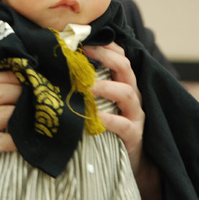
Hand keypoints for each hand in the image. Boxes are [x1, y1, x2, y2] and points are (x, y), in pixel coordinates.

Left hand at [82, 42, 161, 199]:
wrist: (132, 159)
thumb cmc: (111, 125)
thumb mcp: (103, 102)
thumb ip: (90, 85)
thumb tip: (62, 67)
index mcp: (124, 83)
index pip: (120, 56)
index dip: (105, 46)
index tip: (85, 40)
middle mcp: (133, 95)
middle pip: (125, 68)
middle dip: (106, 57)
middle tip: (85, 53)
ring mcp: (135, 114)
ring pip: (127, 93)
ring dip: (106, 86)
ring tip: (87, 86)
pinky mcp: (134, 135)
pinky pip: (124, 124)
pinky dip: (109, 119)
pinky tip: (96, 117)